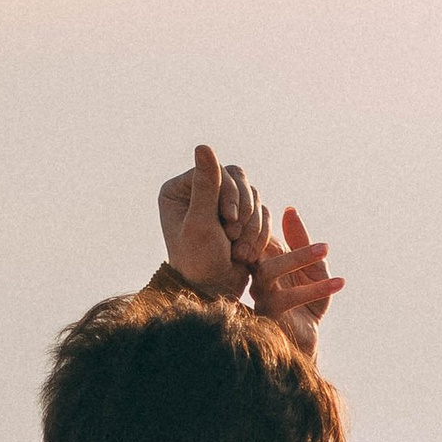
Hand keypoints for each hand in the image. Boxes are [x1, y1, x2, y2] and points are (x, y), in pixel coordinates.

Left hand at [156, 144, 271, 295]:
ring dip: (252, 225)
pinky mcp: (240, 219)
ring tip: (241, 251)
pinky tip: (248, 254)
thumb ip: (206, 185)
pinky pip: (262, 212)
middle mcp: (198, 192)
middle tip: (234, 236)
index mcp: (179, 189)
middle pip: (238, 179)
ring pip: (253, 196)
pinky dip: (260, 232)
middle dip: (243, 210)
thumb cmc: (200, 263)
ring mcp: (220, 205)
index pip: (217, 170)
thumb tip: (204, 145)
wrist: (214, 295)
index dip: (229, 193)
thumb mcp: (202, 223)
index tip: (230, 221)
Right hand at [249, 202, 343, 352]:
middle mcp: (256, 277)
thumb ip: (301, 240)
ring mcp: (259, 296)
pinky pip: (287, 298)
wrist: (308, 341)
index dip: (272, 224)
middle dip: (288, 241)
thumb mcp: (313, 268)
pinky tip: (340, 282)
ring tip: (326, 252)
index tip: (294, 214)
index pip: (260, 235)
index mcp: (264, 261)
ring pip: (268, 271)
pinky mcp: (267, 315)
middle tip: (324, 246)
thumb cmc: (309, 302)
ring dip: (299, 258)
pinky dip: (316, 289)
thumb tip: (289, 210)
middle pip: (260, 249)